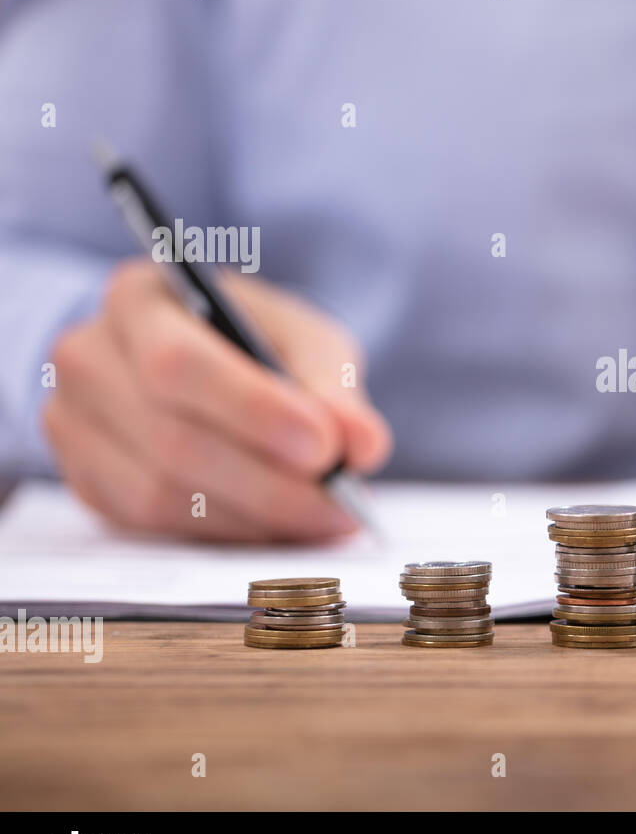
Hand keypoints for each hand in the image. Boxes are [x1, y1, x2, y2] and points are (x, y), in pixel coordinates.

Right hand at [43, 259, 391, 540]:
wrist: (205, 363)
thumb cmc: (257, 344)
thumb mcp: (306, 341)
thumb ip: (335, 387)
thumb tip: (363, 445)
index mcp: (138, 299)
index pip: (178, 363)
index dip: (253, 411)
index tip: (323, 447)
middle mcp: (88, 358)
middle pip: (172, 438)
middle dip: (269, 482)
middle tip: (340, 503)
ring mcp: (75, 424)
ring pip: (161, 493)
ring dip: (255, 517)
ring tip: (324, 519)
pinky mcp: (87, 481)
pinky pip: (155, 525)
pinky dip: (227, 533)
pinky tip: (280, 528)